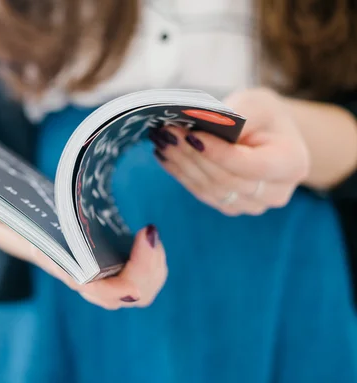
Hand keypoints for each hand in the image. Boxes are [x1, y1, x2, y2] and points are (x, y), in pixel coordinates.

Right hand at [0, 201, 167, 309]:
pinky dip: (151, 258)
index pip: (100, 289)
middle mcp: (86, 278)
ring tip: (149, 233)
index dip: (128, 278)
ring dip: (153, 266)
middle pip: (129, 295)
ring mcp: (102, 273)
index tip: (143, 236)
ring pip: (141, 287)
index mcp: (64, 269)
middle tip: (150, 232)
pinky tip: (147, 236)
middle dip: (148, 272)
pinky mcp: (114, 261)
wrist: (23, 227)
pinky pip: (142, 273)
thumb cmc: (13, 222)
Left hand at [150, 87, 310, 215]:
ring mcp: (252, 205)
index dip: (218, 153)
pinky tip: (165, 156)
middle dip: (193, 155)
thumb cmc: (263, 116)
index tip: (191, 135)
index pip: (250, 166)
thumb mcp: (257, 103)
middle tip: (167, 133)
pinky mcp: (230, 207)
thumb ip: (237, 115)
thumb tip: (202, 126)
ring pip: (210, 189)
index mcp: (292, 164)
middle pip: (227, 179)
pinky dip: (181, 174)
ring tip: (162, 141)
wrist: (266, 134)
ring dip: (181, 165)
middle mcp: (276, 192)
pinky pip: (202, 193)